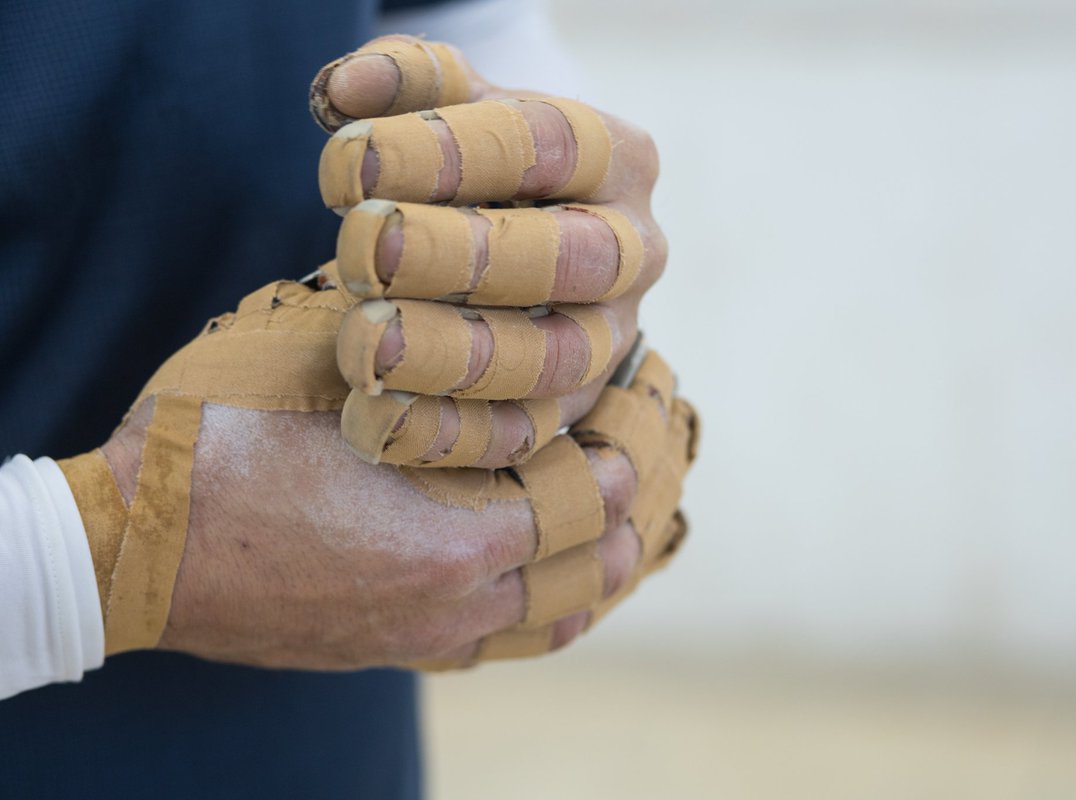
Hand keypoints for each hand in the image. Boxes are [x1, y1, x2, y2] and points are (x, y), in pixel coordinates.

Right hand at [63, 280, 695, 669]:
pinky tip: (543, 577)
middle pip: (595, 567)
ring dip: (595, 568)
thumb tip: (480, 306)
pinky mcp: (390, 651)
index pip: (595, 494)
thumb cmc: (223, 449)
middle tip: (638, 445)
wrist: (134, 552)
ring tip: (613, 517)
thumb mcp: (328, 373)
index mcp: (464, 536)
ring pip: (554, 620)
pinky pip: (499, 643)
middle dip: (631, 504)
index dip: (631, 439)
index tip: (641, 391)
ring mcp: (425, 637)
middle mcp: (460, 602)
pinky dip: (542, 610)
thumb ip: (418, 354)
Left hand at [308, 37, 668, 470]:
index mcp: (617, 158)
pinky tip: (370, 418)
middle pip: (571, 258)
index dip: (452, 152)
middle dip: (464, 255)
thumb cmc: (471, 169)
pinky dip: (447, 436)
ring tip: (364, 341)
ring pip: (555, 359)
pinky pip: (521, 436)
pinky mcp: (570, 411)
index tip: (354, 158)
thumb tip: (352, 88)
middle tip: (368, 246)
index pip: (550, 144)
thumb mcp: (448, 110)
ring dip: (455, 355)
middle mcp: (634, 251)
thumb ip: (404, 82)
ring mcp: (610, 338)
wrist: (510, 250)